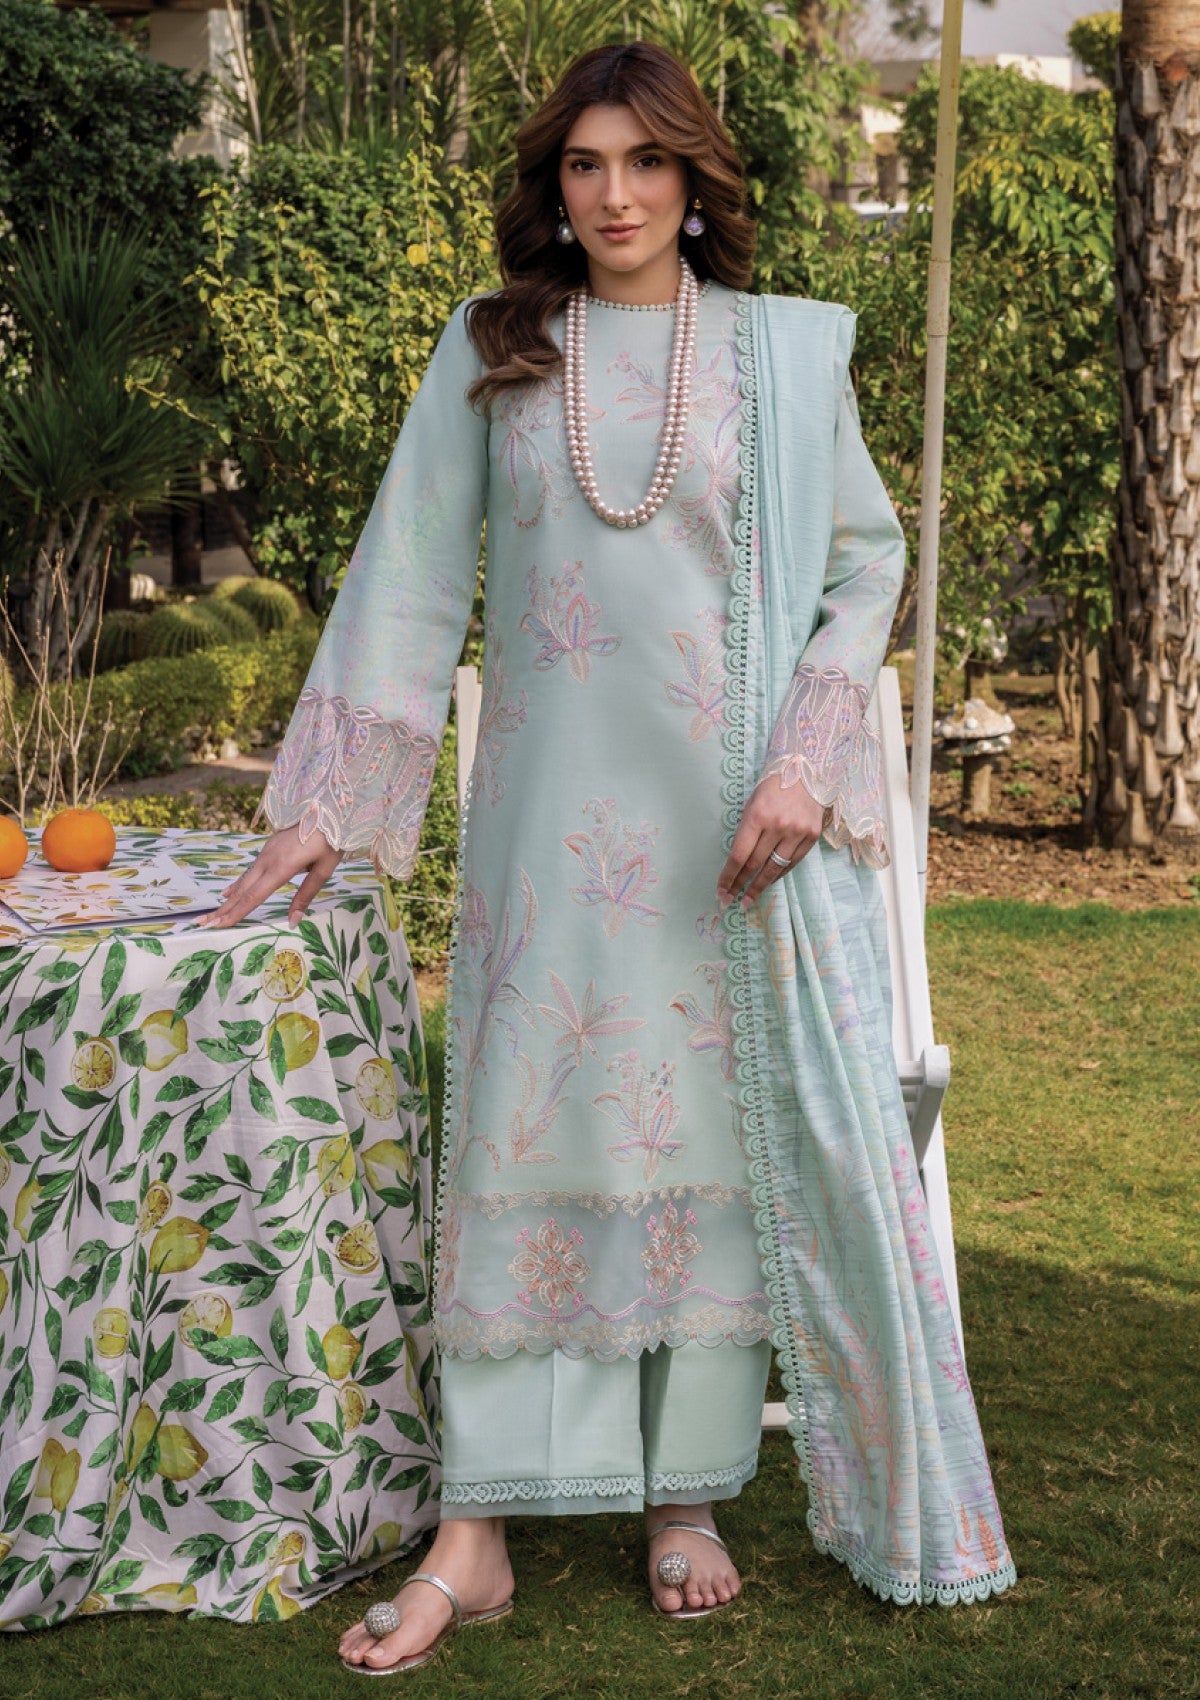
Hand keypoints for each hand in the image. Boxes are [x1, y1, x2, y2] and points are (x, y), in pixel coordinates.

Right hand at [196, 823, 342, 929]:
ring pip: (243, 880)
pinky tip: (229, 892)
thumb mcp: (323, 870)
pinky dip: (237, 884)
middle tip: (202, 923)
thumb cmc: (331, 841)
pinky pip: (249, 871)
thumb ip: (305, 896)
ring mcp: (266, 852)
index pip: (253, 896)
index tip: (218, 926)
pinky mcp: (268, 848)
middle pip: (242, 890)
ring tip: (213, 913)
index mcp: (281, 867)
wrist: (328, 809)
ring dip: (228, 898)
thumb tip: (293, 922)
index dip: (235, 913)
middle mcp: (268, 860)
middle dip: (222, 909)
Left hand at [717, 775, 824, 909]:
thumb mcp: (751, 805)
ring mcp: (797, 832)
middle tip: (731, 900)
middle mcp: (778, 826)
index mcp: (757, 816)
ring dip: (760, 886)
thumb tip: (738, 863)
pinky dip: (779, 874)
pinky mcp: (812, 836)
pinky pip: (792, 862)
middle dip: (741, 885)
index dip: (729, 876)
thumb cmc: (771, 788)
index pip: (739, 855)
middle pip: (755, 864)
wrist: (805, 770)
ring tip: (748, 900)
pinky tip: (769, 882)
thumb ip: (746, 832)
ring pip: (775, 868)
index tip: (721, 890)